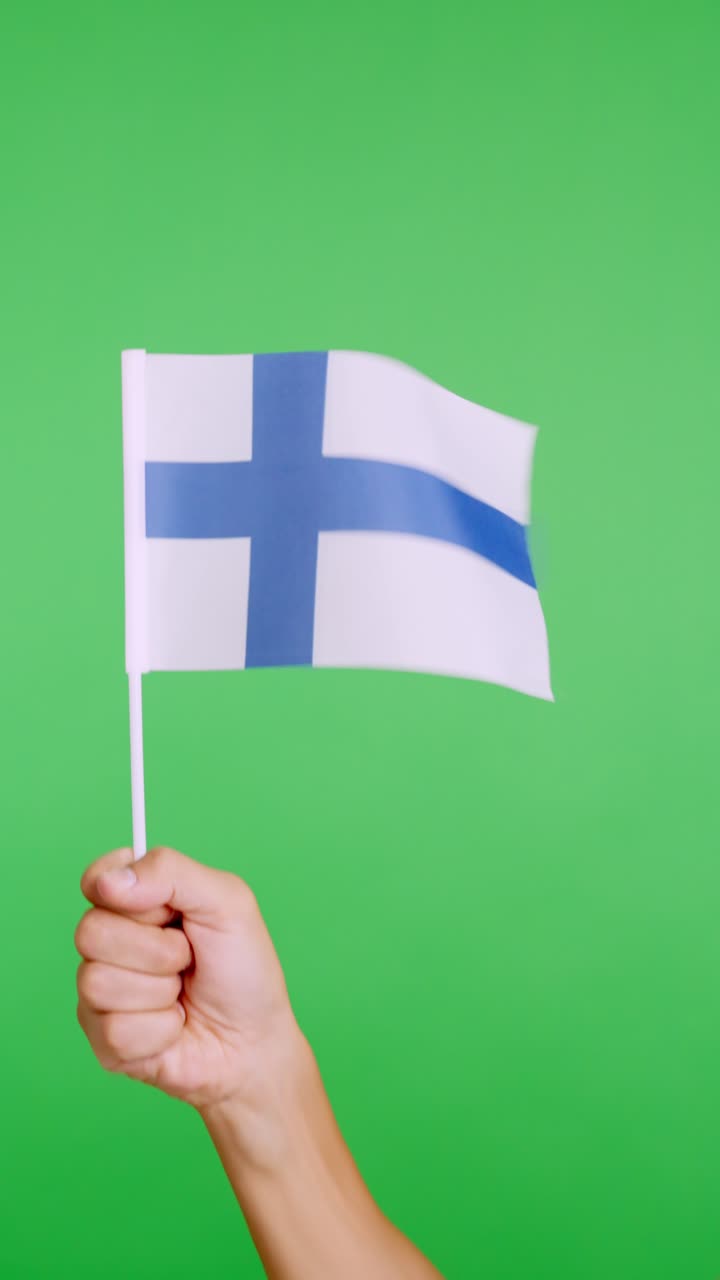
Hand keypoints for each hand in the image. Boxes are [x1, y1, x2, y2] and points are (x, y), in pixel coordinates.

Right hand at [75, 847, 305, 1149]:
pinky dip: (160, 1030)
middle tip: (188, 958)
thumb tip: (111, 880)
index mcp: (139, 902)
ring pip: (98, 982)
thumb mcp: (227, 903)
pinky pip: (114, 1030)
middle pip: (91, 931)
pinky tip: (175, 1027)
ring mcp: (102, 992)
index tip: (163, 907)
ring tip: (182, 995)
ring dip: (159, 992)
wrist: (253, 1043)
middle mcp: (112, 943)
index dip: (119, 889)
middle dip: (156, 949)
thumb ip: (172, 872)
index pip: (97, 879)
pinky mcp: (104, 1039)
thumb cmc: (244, 970)